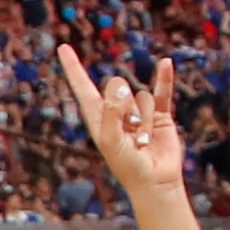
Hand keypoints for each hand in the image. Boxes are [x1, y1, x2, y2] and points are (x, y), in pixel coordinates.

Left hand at [57, 45, 187, 200]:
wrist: (153, 181)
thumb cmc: (127, 165)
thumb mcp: (110, 141)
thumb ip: (111, 113)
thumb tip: (121, 87)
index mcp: (98, 117)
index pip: (83, 87)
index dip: (74, 68)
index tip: (63, 48)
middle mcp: (116, 111)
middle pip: (117, 85)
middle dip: (125, 106)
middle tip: (129, 130)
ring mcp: (138, 111)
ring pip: (141, 96)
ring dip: (144, 119)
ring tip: (143, 140)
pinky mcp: (159, 114)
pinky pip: (161, 90)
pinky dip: (164, 77)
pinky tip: (166, 63)